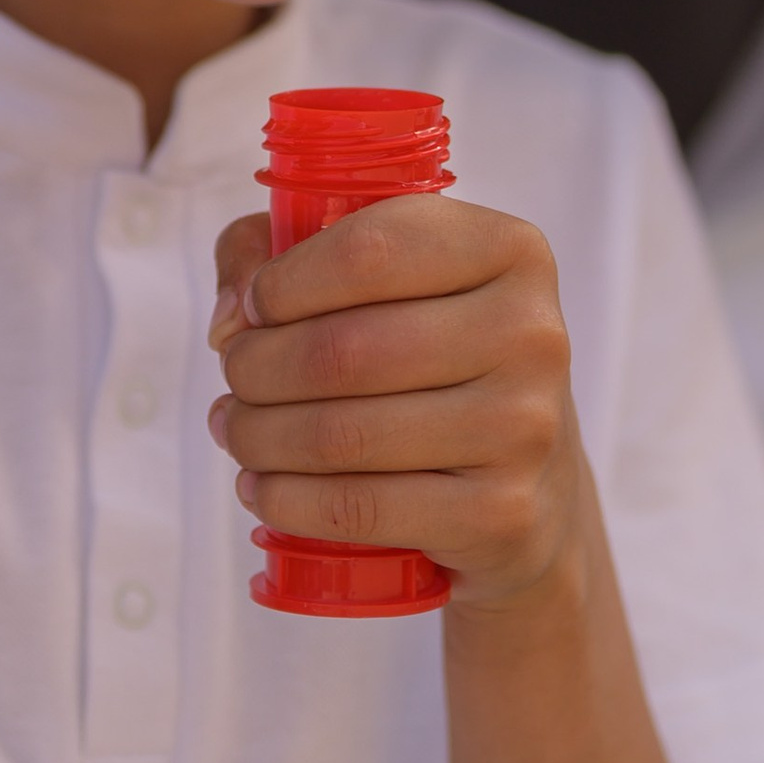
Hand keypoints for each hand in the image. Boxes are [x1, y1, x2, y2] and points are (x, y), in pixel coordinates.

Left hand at [207, 195, 582, 611]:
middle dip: (254, 368)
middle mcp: (530, 334)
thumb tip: (229, 319)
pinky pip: (358, 508)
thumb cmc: (438, 361)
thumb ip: (282, 251)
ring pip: (340, 434)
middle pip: (342, 350)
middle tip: (235, 379)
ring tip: (237, 431)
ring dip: (257, 436)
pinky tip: (262, 487)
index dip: (282, 283)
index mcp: (510, 250)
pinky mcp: (501, 512)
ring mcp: (523, 428)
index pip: (366, 250)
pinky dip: (286, 500)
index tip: (252, 310)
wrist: (535, 486)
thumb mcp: (387, 281)